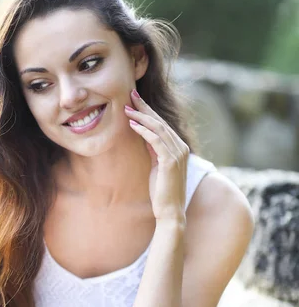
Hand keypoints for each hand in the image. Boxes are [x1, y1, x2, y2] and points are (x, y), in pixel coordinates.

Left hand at [124, 89, 188, 221]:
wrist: (170, 211)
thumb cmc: (162, 192)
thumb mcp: (157, 167)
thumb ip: (154, 151)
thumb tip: (144, 137)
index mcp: (179, 148)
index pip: (162, 125)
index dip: (148, 111)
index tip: (135, 101)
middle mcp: (181, 147)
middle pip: (160, 122)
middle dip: (144, 107)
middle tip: (130, 94)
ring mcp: (177, 153)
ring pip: (158, 128)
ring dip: (141, 116)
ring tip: (126, 108)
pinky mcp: (170, 161)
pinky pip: (155, 140)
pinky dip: (143, 130)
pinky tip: (131, 124)